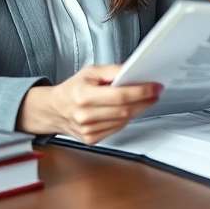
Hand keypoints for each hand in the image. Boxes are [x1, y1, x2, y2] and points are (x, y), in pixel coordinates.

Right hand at [16, 64, 161, 143]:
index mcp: (83, 95)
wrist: (53, 110)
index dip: (141, 92)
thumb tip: (131, 70)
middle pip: (124, 110)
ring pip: (123, 121)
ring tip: (145, 100)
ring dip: (138, 110)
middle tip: (155, 93)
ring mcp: (88, 130)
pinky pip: (117, 128)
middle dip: (145, 101)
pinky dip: (126, 119)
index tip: (155, 87)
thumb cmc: (71, 89)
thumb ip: (111, 70)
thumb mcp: (89, 72)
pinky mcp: (92, 139)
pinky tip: (128, 110)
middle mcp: (85, 115)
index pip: (120, 95)